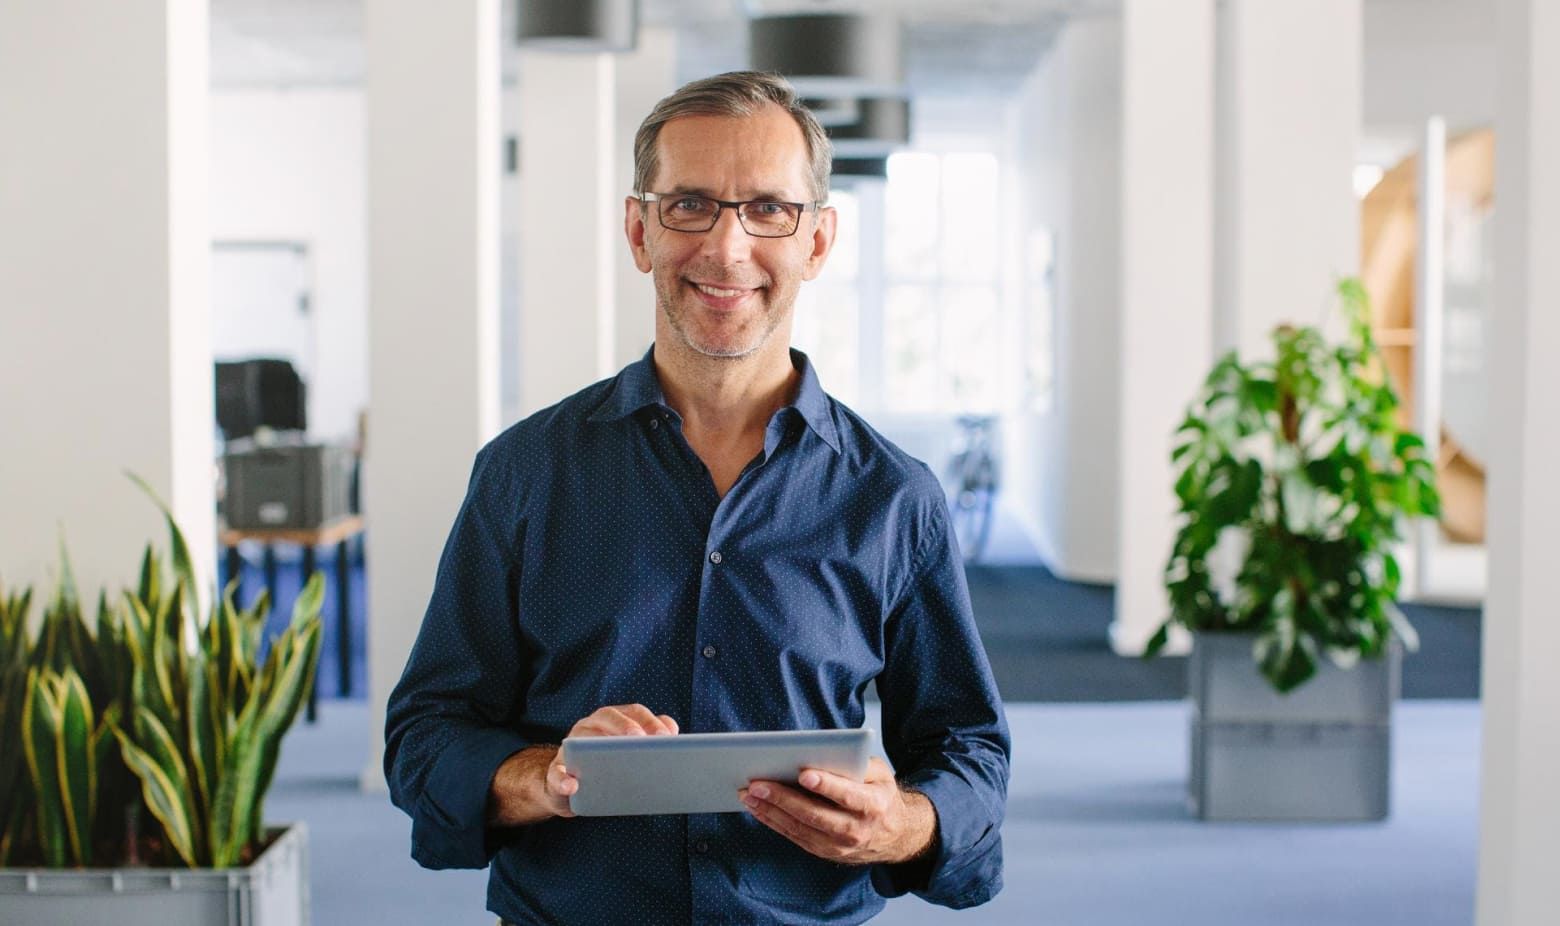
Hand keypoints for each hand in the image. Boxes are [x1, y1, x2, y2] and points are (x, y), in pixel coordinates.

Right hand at [487, 704, 677, 825]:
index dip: (651, 721)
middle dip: (627, 726)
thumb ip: (651, 747)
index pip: (634, 712)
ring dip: (594, 744)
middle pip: (609, 716)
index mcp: (614, 720)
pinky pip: (557, 773)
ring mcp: (571, 746)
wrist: (569, 788)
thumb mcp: (629, 758)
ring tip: (612, 758)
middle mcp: (591, 726)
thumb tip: (673, 736)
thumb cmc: (609, 771)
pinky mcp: (555, 771)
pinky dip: (563, 779)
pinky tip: (572, 785)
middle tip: (642, 741)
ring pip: (581, 739)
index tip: (668, 736)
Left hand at [739, 757, 936, 865]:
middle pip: (814, 815)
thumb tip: (823, 752)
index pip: (847, 795)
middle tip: (757, 783)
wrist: (895, 835)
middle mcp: (856, 829)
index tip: (803, 773)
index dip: (825, 785)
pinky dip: (773, 822)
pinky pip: (795, 837)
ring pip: (799, 828)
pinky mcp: (825, 852)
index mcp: (873, 805)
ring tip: (749, 794)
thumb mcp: (880, 774)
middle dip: (783, 798)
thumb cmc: (881, 795)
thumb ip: (857, 764)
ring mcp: (839, 846)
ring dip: (770, 811)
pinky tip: (758, 808)